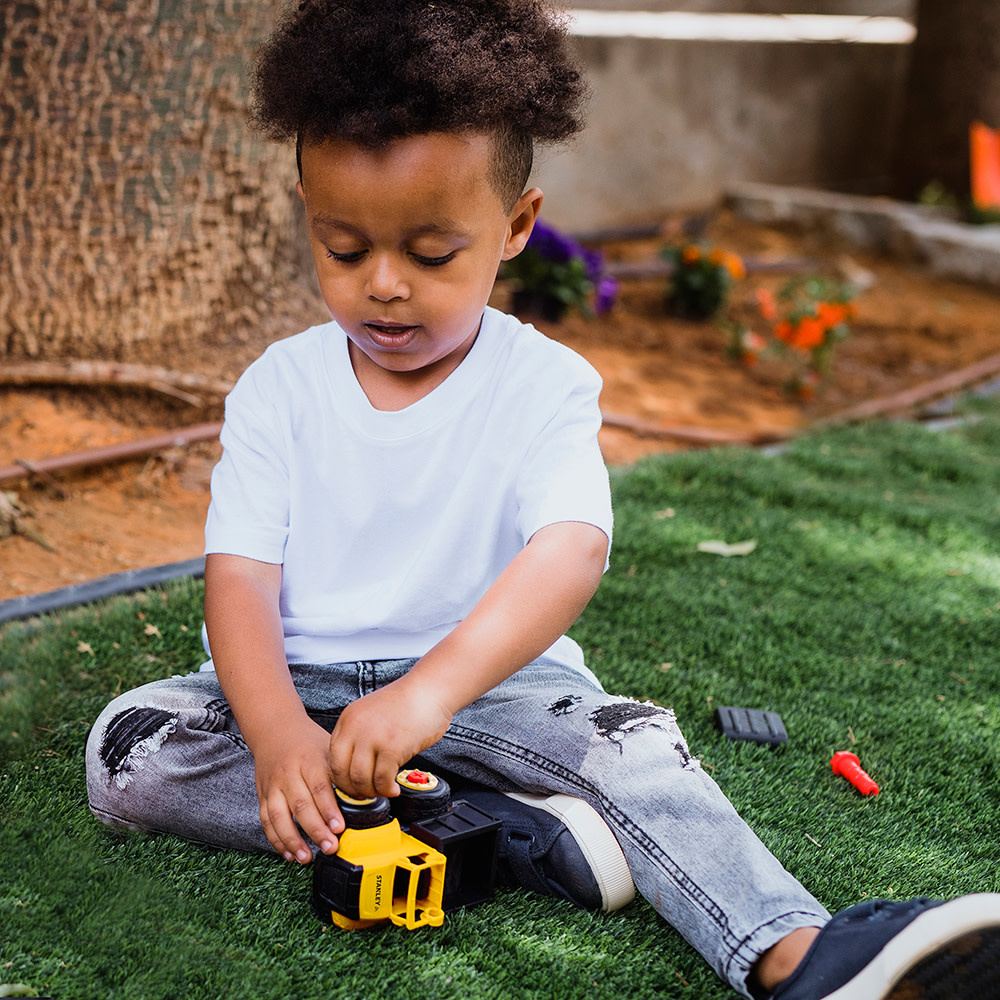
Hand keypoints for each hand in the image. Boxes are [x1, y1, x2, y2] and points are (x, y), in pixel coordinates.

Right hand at [251, 715, 344, 863]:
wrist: (275, 729)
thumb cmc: (308, 742)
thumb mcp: (328, 747)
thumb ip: (342, 771)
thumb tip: (367, 794)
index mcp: (309, 760)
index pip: (320, 788)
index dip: (329, 810)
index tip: (339, 828)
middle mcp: (289, 774)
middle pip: (301, 805)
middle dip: (315, 830)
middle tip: (330, 848)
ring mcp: (273, 785)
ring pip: (279, 816)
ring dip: (292, 840)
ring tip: (306, 858)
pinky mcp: (263, 795)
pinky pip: (266, 821)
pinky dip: (276, 839)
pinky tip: (288, 853)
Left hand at [328, 676, 452, 798]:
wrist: (430, 689)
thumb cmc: (407, 702)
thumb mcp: (371, 713)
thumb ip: (360, 736)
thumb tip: (356, 767)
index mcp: (348, 719)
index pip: (332, 758)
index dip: (341, 778)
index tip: (352, 786)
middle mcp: (356, 728)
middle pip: (342, 772)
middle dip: (353, 790)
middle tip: (366, 795)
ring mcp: (373, 737)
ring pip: (360, 780)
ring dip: (372, 792)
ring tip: (383, 790)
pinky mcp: (392, 747)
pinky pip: (382, 780)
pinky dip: (387, 789)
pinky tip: (394, 788)